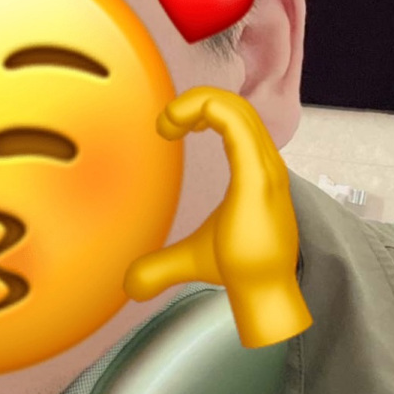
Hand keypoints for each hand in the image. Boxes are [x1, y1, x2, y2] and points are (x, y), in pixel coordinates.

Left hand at [123, 86, 312, 347]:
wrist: (264, 293)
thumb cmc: (239, 267)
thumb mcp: (188, 259)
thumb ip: (159, 267)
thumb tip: (130, 286)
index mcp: (252, 167)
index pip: (234, 116)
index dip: (201, 109)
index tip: (167, 128)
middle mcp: (262, 161)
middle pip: (234, 104)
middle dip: (195, 100)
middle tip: (164, 124)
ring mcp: (263, 166)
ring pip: (236, 107)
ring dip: (196, 102)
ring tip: (167, 122)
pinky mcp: (257, 176)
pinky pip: (237, 123)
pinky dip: (206, 110)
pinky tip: (178, 126)